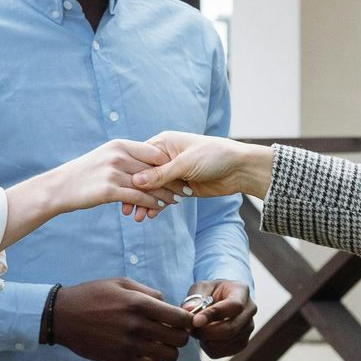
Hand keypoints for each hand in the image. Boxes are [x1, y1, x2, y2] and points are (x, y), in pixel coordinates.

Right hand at [51, 278, 194, 360]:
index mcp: (139, 303)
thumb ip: (149, 292)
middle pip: (179, 339)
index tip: (180, 320)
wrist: (63, 316)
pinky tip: (146, 354)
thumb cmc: (93, 295)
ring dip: (168, 351)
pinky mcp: (120, 360)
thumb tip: (170, 305)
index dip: (186, 320)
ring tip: (157, 343)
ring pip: (169, 356)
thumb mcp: (121, 283)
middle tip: (169, 332)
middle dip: (179, 335)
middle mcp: (136, 325)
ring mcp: (129, 345)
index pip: (181, 318)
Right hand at [53, 139, 181, 217]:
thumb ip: (126, 158)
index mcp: (119, 145)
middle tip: (188, 187)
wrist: (58, 188)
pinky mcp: (108, 190)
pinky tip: (161, 208)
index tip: (183, 171)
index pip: (154, 151)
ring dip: (167, 193)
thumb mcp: (105, 159)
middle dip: (174, 178)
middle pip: (155, 167)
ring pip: (149, 184)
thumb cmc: (83, 175)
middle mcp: (118, 155)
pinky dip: (152, 203)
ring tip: (180, 199)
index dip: (171, 162)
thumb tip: (147, 162)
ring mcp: (113, 172)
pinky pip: (138, 197)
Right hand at [134, 132, 275, 210]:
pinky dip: (158, 206)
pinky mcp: (181, 186)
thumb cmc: (214, 156)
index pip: (140, 159)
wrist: (239, 168)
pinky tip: (150, 215)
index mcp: (164, 143)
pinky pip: (165, 197)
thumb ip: (160, 174)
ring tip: (137, 217)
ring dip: (146, 202)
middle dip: (136, 192)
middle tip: (125, 209)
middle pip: (144, 176)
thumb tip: (135, 181)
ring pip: (154, 188)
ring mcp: (174, 172)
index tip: (121, 190)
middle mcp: (166, 157)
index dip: (130, 175)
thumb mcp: (184, 164)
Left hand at [182, 279, 256, 357]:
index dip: (213, 315)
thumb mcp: (201, 287)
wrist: (221, 300)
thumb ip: (195, 297)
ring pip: (225, 342)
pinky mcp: (242, 342)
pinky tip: (205, 337)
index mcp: (241, 291)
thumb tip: (189, 310)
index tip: (196, 321)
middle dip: (206, 332)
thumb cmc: (211, 292)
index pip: (233, 306)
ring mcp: (248, 328)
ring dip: (206, 339)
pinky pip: (223, 352)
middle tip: (191, 329)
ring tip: (197, 330)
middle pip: (231, 329)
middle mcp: (250, 310)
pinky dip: (209, 348)